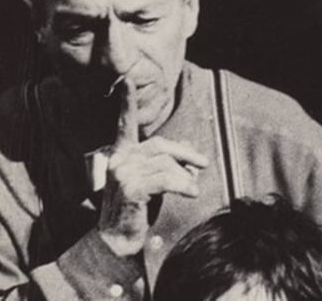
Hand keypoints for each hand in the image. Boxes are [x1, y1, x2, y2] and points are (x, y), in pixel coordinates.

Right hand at [97, 78, 208, 255]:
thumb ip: (166, 162)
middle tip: (203, 163)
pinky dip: (183, 185)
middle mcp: (118, 159)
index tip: (125, 80)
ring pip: (166, 165)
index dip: (125, 103)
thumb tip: (187, 146)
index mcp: (121, 154)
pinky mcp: (130, 187)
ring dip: (185, 177)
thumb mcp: (154, 180)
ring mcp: (122, 173)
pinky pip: (165, 179)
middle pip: (161, 146)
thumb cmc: (138, 209)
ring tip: (191, 189)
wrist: (119, 240)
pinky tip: (191, 193)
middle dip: (185, 153)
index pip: (125, 124)